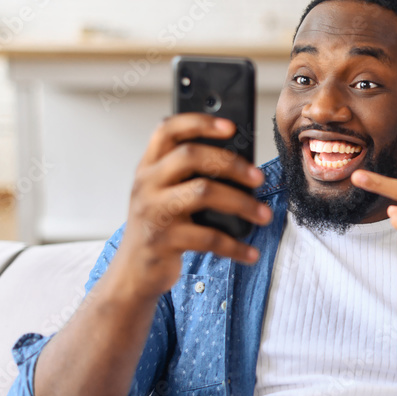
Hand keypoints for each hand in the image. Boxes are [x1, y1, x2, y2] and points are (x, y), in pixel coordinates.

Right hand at [114, 113, 272, 296]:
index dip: (199, 123)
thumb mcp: (164, 195)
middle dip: (232, 163)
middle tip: (258, 177)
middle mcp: (147, 184)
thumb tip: (242, 166)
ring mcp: (153, 211)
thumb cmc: (159, 228)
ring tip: (264, 215)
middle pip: (191, 155)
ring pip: (203, 192)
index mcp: (149, 167)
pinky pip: (208, 238)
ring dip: (242, 203)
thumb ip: (188, 176)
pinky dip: (234, 246)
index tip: (230, 127)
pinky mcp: (163, 241)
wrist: (132, 272)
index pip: (167, 130)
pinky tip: (250, 253)